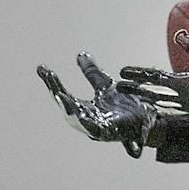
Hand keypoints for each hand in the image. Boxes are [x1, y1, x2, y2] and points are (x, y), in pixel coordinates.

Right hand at [37, 53, 156, 158]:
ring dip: (68, 108)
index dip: (52, 81)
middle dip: (57, 92)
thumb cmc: (124, 107)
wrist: (146, 120)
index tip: (41, 67)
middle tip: (49, 76)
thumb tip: (81, 55)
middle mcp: (87, 120)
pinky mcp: (111, 134)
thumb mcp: (106, 86)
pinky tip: (82, 115)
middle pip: (67, 107)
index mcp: (83, 109)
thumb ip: (92, 73)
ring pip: (78, 120)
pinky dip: (89, 124)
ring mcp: (98, 128)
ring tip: (60, 94)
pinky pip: (98, 130)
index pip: (62, 94)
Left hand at [118, 36, 188, 120]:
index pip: (155, 79)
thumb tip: (179, 35)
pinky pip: (182, 108)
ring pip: (168, 105)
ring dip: (153, 100)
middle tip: (121, 88)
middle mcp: (187, 101)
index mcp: (186, 87)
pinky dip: (171, 105)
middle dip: (138, 91)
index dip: (137, 75)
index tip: (122, 74)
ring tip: (141, 98)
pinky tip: (171, 103)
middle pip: (156, 96)